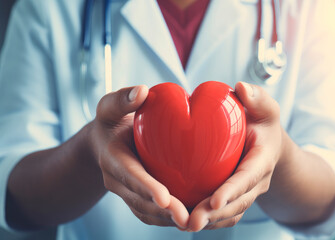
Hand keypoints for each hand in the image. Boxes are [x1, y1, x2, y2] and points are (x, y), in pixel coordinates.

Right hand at [90, 85, 188, 228]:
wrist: (104, 141)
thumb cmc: (111, 121)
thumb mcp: (111, 106)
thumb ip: (123, 98)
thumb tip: (142, 91)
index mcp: (112, 158)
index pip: (129, 174)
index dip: (146, 187)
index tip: (165, 198)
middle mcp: (117, 180)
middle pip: (139, 200)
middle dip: (162, 211)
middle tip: (187, 218)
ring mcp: (125, 191)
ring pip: (145, 212)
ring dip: (167, 220)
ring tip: (193, 221)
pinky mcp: (135, 197)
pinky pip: (150, 212)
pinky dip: (167, 218)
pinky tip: (190, 217)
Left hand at [187, 82, 283, 230]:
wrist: (268, 144)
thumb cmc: (263, 124)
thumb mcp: (265, 108)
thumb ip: (257, 98)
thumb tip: (241, 88)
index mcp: (262, 160)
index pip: (248, 177)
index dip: (232, 190)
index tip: (213, 201)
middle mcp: (256, 181)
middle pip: (237, 203)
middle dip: (214, 214)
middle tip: (190, 222)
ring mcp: (247, 192)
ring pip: (230, 213)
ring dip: (209, 222)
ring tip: (184, 224)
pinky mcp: (236, 197)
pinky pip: (225, 214)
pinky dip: (209, 220)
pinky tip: (185, 220)